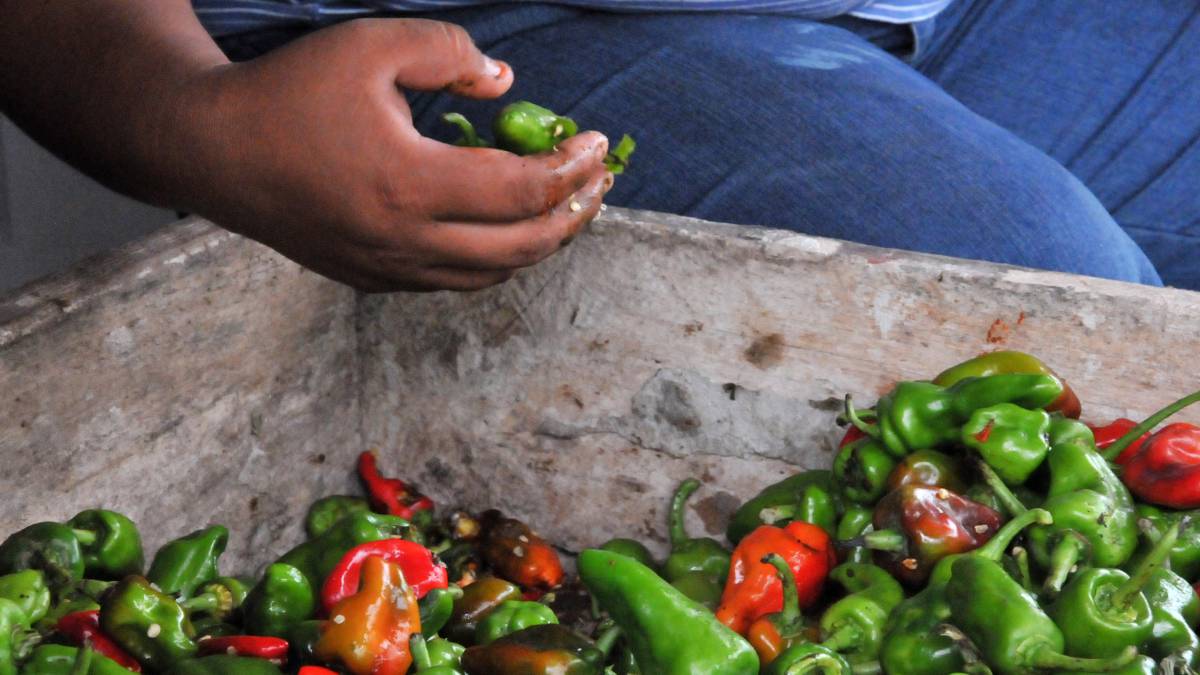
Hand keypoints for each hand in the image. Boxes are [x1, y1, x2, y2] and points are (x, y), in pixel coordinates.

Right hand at [184, 18, 610, 291]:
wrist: (211, 150)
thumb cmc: (289, 91)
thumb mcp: (370, 45)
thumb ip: (448, 53)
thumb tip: (507, 83)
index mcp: (409, 183)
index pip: (521, 191)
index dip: (571, 169)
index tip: (598, 143)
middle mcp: (404, 241)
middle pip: (521, 247)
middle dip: (573, 215)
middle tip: (599, 184)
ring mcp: (387, 269)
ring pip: (491, 275)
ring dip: (540, 245)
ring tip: (568, 210)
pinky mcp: (370, 279)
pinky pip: (453, 282)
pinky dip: (495, 260)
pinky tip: (508, 232)